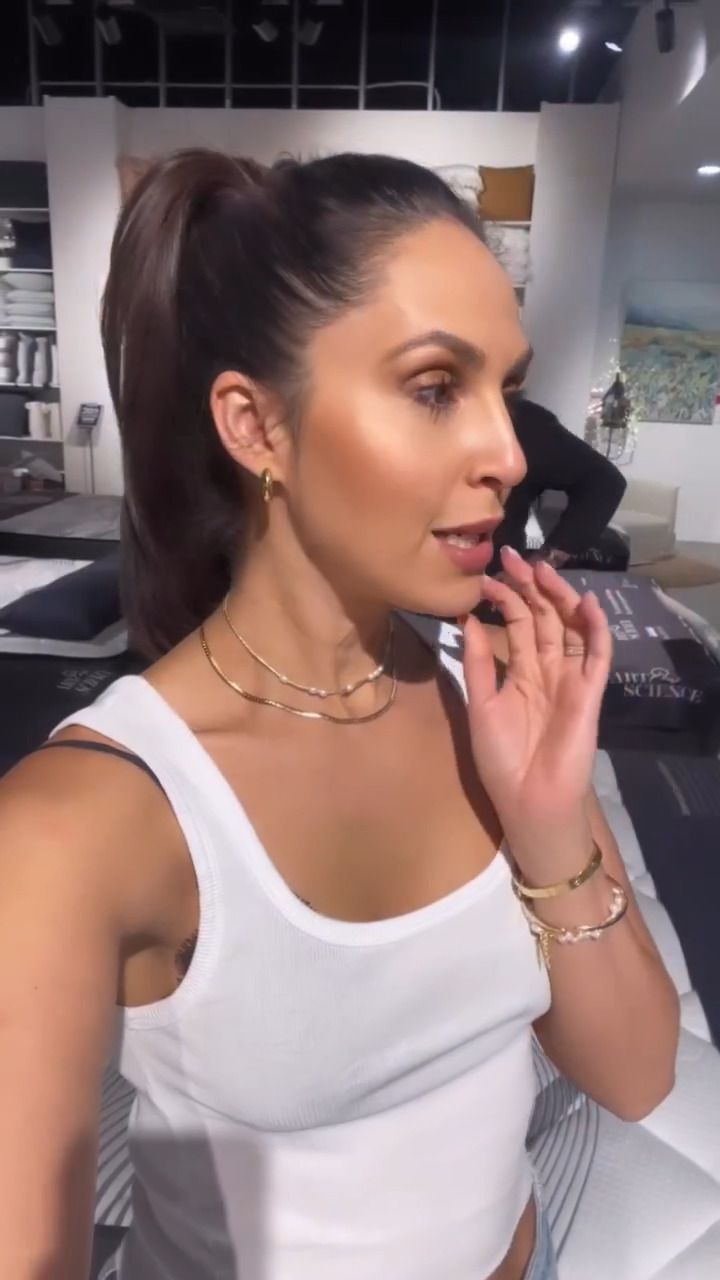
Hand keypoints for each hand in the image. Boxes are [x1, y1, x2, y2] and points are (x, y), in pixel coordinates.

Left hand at [462, 546, 611, 847]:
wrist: (527, 800)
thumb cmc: (502, 760)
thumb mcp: (480, 705)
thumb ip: (479, 663)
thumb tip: (468, 618)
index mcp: (521, 673)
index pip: (518, 624)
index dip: (505, 599)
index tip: (487, 577)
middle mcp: (548, 670)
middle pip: (544, 618)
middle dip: (532, 586)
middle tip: (515, 557)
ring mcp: (571, 679)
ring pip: (571, 628)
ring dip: (561, 597)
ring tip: (544, 569)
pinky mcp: (590, 694)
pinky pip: (597, 656)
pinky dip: (595, 629)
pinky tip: (585, 604)